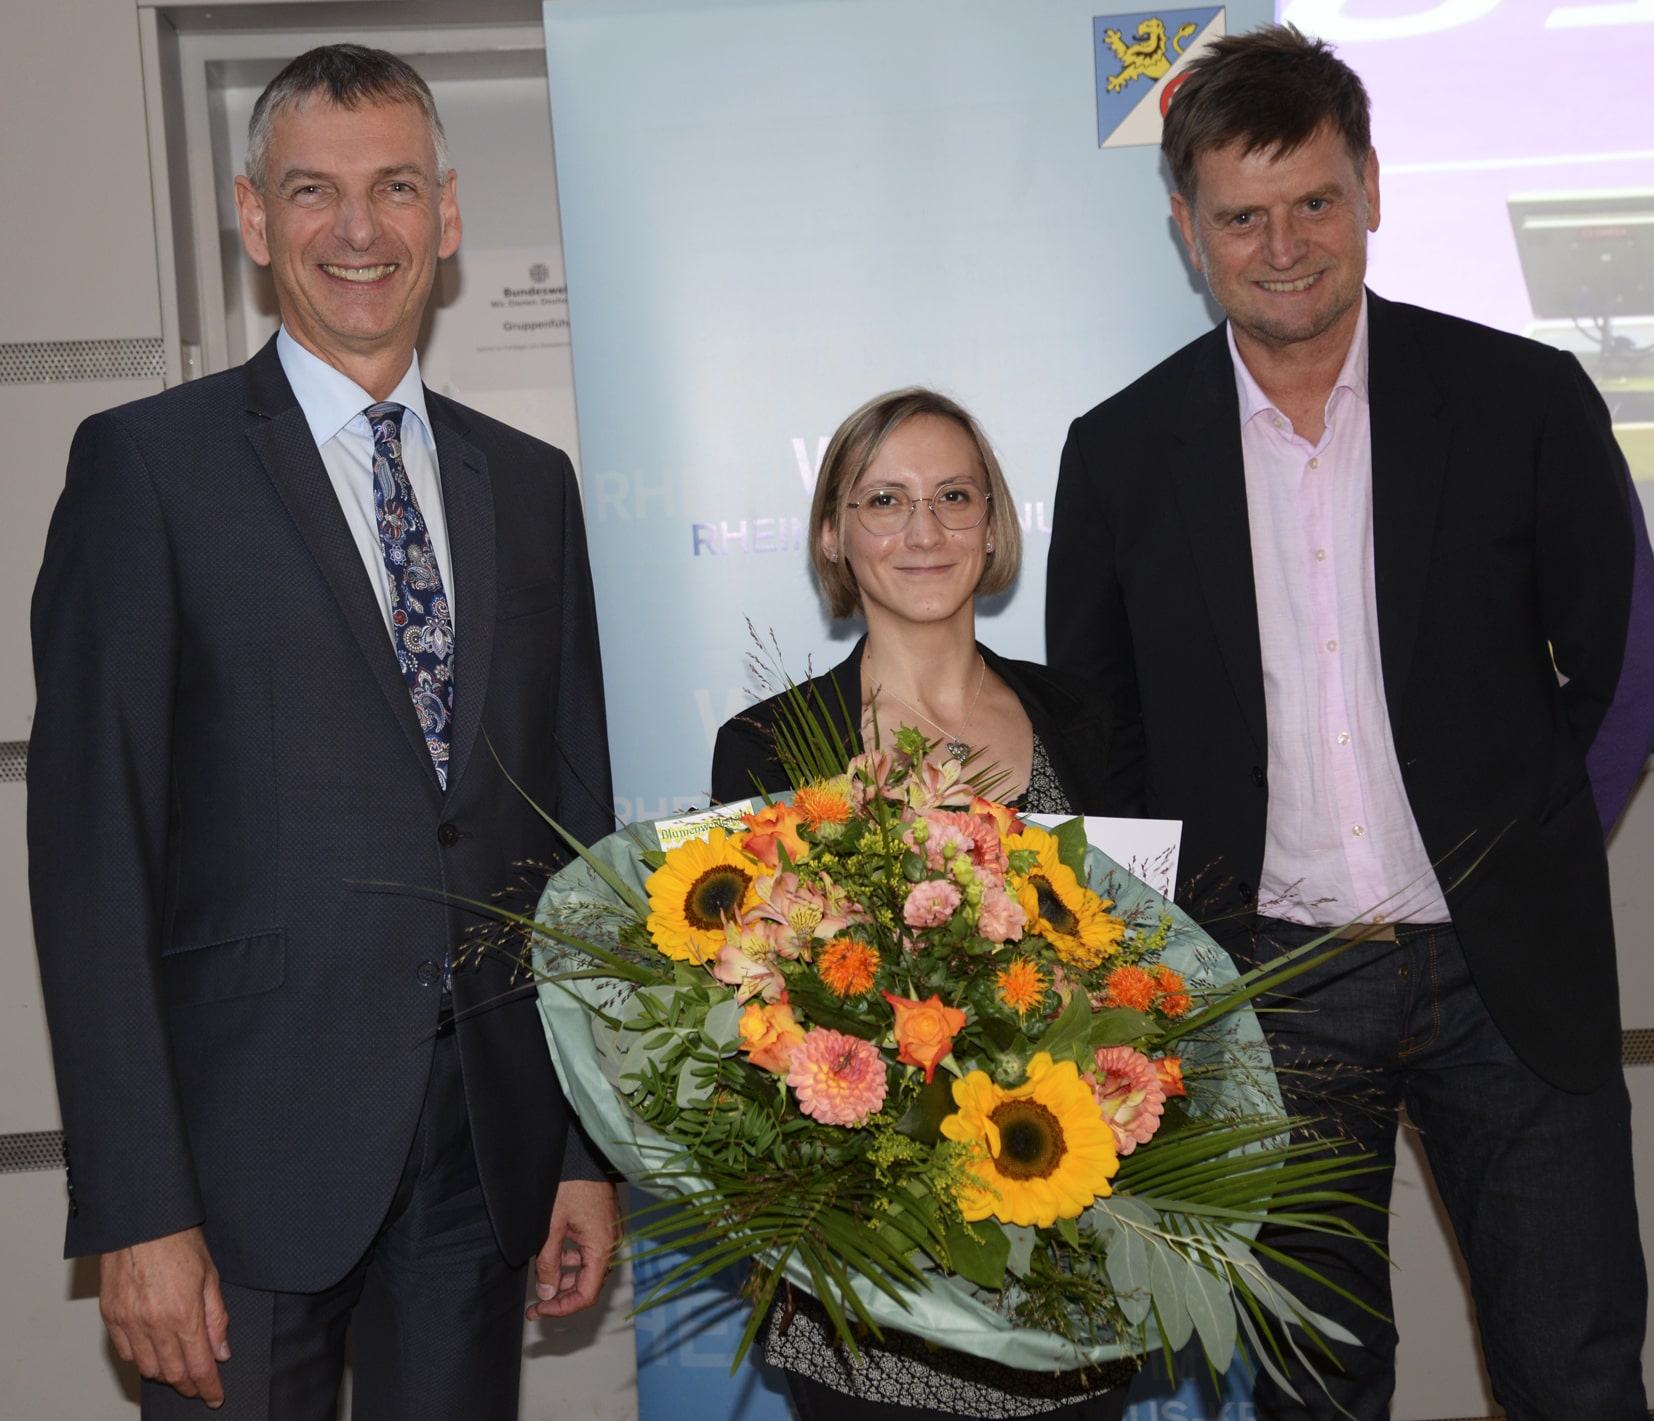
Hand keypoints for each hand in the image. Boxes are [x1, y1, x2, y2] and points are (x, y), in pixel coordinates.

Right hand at [100, 1226, 230, 1406]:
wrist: (142, 1220)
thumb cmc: (179, 1240)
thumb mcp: (211, 1276)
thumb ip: (216, 1318)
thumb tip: (221, 1351)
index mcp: (183, 1313)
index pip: (199, 1365)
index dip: (208, 1387)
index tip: (215, 1396)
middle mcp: (153, 1323)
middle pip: (172, 1373)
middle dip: (189, 1385)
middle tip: (200, 1386)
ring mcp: (128, 1321)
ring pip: (146, 1367)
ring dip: (165, 1374)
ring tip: (180, 1371)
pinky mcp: (110, 1316)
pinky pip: (125, 1352)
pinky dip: (140, 1359)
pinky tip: (153, 1354)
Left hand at [526, 1179, 620, 1319]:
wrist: (583, 1154)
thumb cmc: (570, 1185)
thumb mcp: (551, 1226)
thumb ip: (548, 1263)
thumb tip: (547, 1293)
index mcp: (602, 1247)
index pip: (586, 1294)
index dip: (562, 1308)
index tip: (540, 1310)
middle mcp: (611, 1244)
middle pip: (589, 1284)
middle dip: (562, 1296)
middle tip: (536, 1304)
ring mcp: (610, 1234)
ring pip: (589, 1269)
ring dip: (567, 1279)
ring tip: (543, 1281)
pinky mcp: (605, 1225)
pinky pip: (591, 1253)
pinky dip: (574, 1262)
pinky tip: (556, 1258)